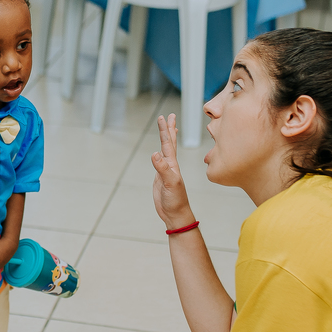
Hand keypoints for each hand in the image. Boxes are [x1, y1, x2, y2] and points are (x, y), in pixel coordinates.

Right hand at [151, 114, 194, 229]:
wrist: (176, 215)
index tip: (164, 117)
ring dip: (166, 139)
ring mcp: (166, 171)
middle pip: (169, 143)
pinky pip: (160, 162)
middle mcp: (170, 165)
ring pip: (166, 151)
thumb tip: (154, 153)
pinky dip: (160, 154)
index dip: (166, 130)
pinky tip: (160, 153)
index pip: (168, 143)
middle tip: (167, 116)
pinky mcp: (161, 178)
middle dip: (168, 129)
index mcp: (172, 165)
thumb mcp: (169, 184)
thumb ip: (162, 169)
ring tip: (166, 130)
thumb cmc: (175, 201)